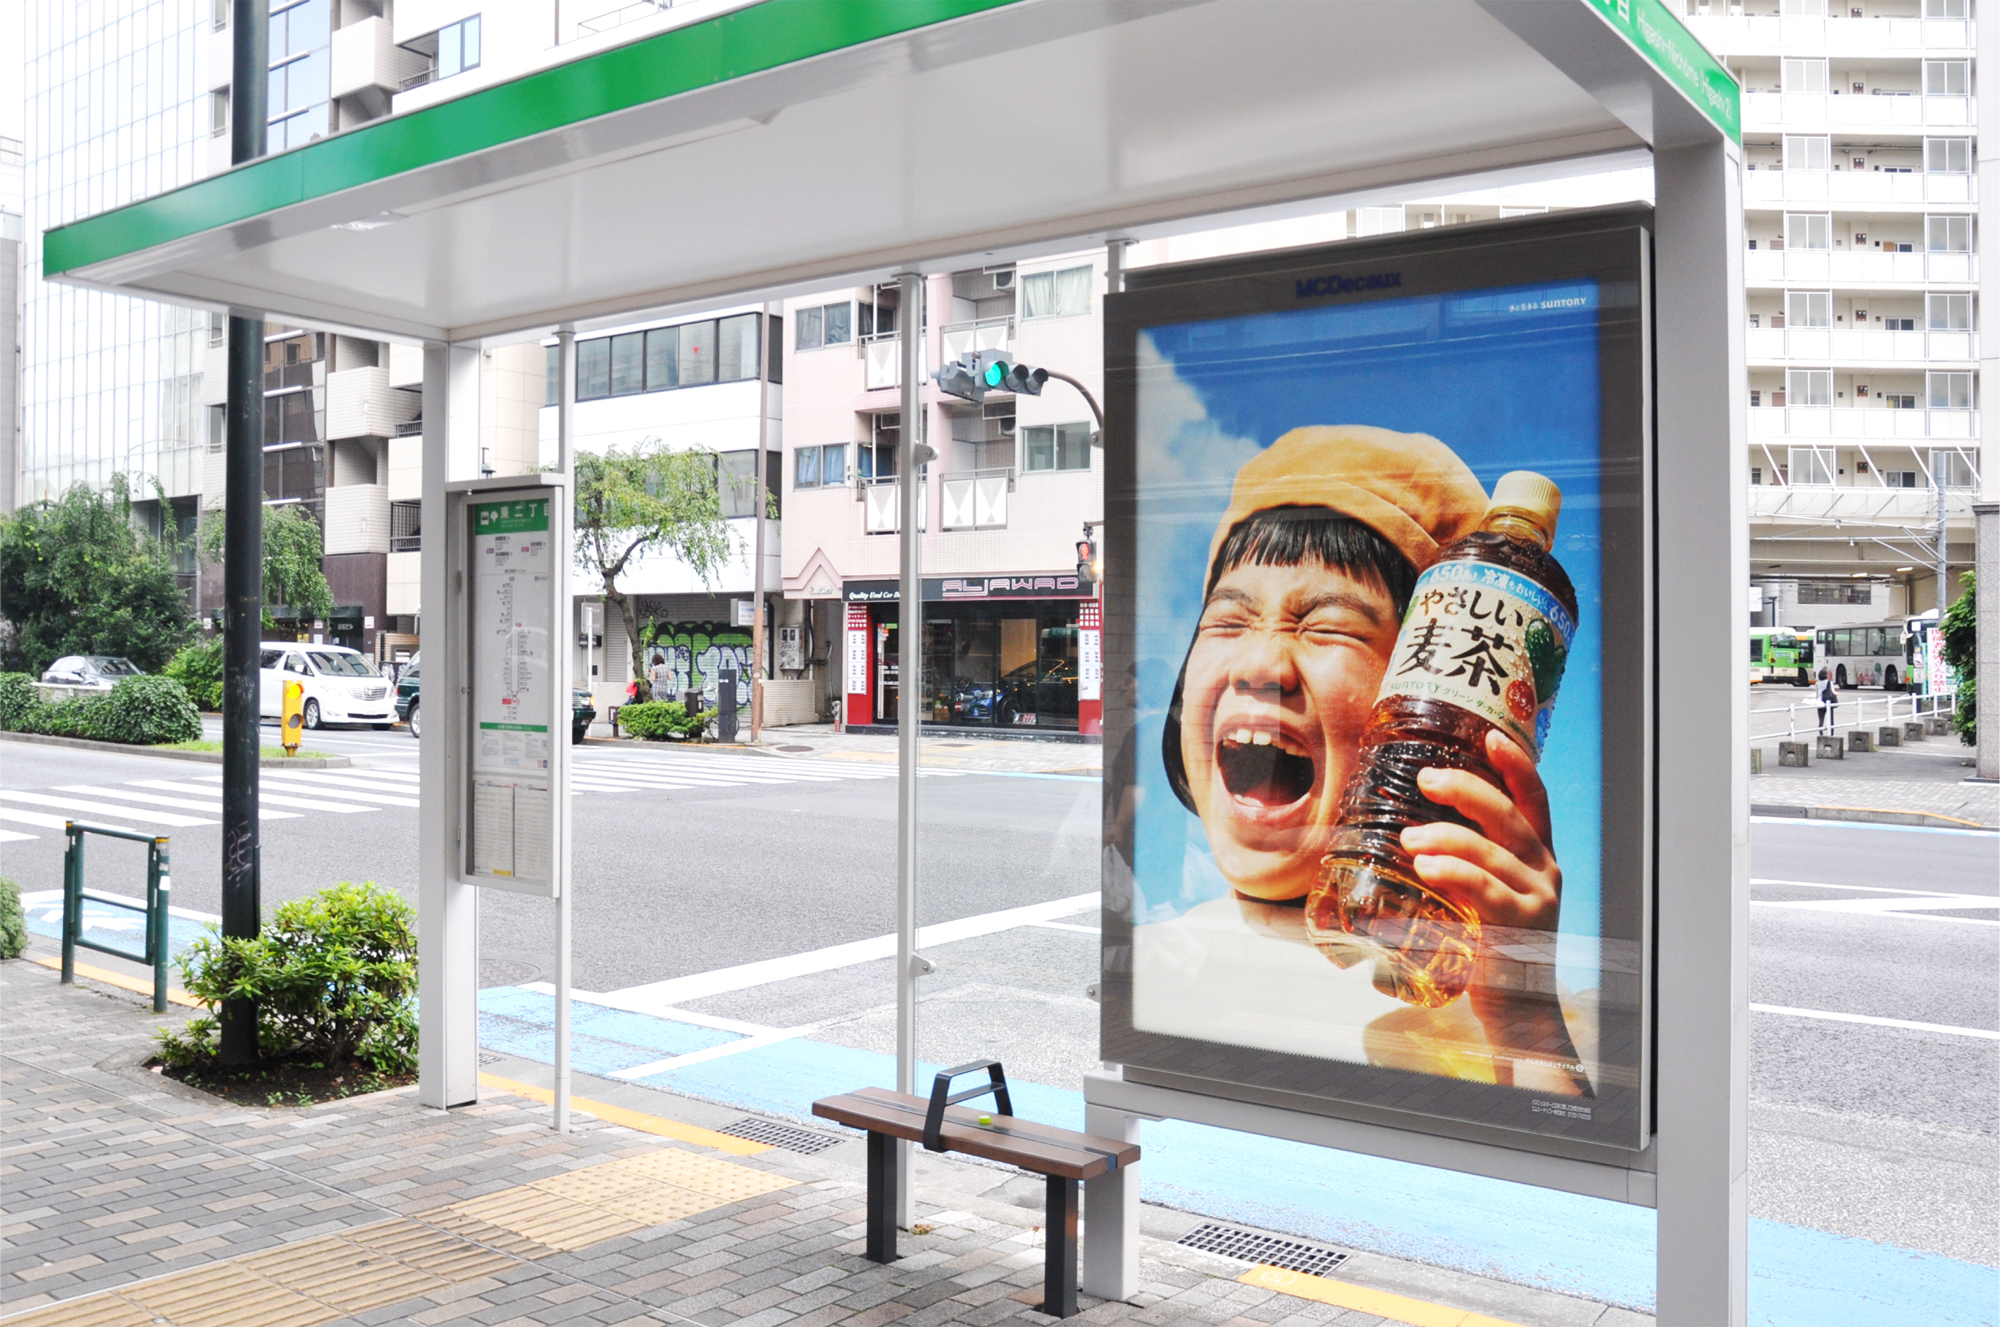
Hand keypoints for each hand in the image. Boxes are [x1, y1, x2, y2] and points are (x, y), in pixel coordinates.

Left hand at [1398, 729, 1559, 933]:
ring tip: (1410, 837)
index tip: (1490, 735)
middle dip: (1466, 790)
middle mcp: (1544, 870)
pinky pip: (1485, 890)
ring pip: (1491, 852)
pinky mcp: (1521, 926)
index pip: (1534, 799)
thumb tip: (1413, 827)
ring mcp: (1537, 898)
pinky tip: (1427, 866)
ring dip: (1446, 837)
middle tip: (1426, 778)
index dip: (1515, 764)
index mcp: (1537, 855)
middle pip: (1509, 816)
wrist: (1518, 1009)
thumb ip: (1466, 862)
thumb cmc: (1491, 944)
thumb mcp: (1485, 895)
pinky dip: (1454, 872)